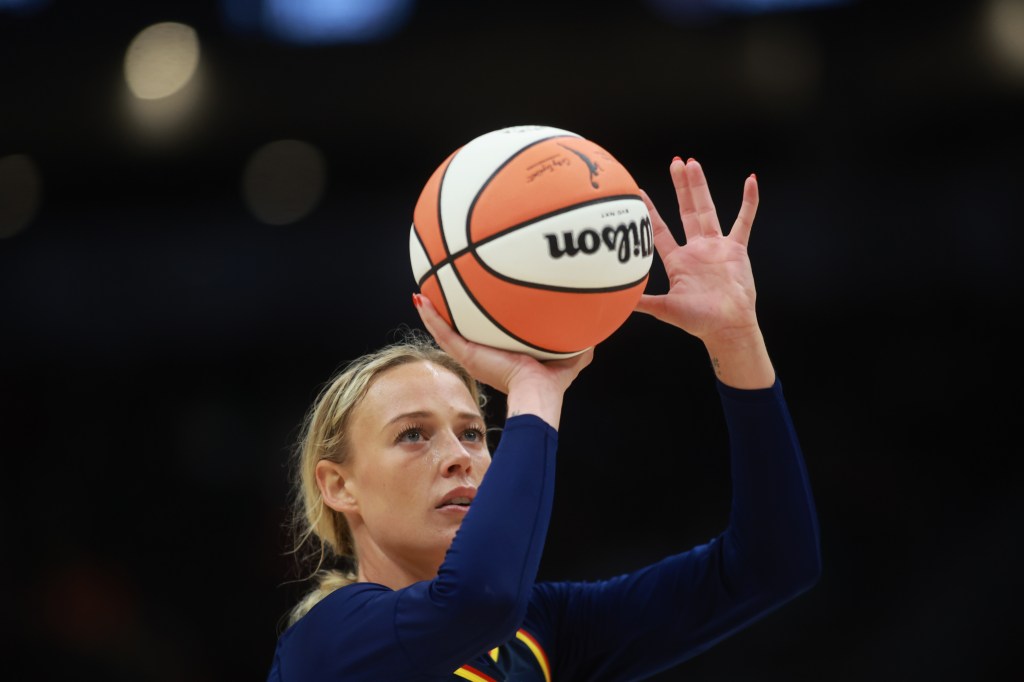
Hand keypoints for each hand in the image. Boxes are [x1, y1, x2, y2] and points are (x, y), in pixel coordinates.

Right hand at [413, 293, 592, 426]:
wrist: (536, 393)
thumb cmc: (552, 381)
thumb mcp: (572, 354)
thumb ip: (582, 339)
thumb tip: (598, 326)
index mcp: (503, 356)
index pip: (487, 336)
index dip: (479, 321)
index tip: (475, 304)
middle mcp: (483, 355)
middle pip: (461, 332)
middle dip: (451, 314)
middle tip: (441, 293)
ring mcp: (471, 355)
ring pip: (445, 331)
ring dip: (432, 312)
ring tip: (421, 294)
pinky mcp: (465, 354)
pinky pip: (442, 332)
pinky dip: (430, 315)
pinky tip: (420, 297)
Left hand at [636, 158, 774, 388]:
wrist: (728, 326)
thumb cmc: (698, 321)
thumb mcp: (665, 309)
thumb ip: (644, 302)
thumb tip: (617, 304)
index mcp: (678, 261)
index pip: (659, 231)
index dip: (650, 212)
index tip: (638, 192)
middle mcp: (696, 249)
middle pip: (686, 211)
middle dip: (680, 187)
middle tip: (675, 162)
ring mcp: (717, 247)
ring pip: (709, 210)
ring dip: (701, 187)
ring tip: (693, 163)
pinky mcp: (737, 249)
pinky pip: (744, 221)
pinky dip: (749, 202)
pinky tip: (751, 181)